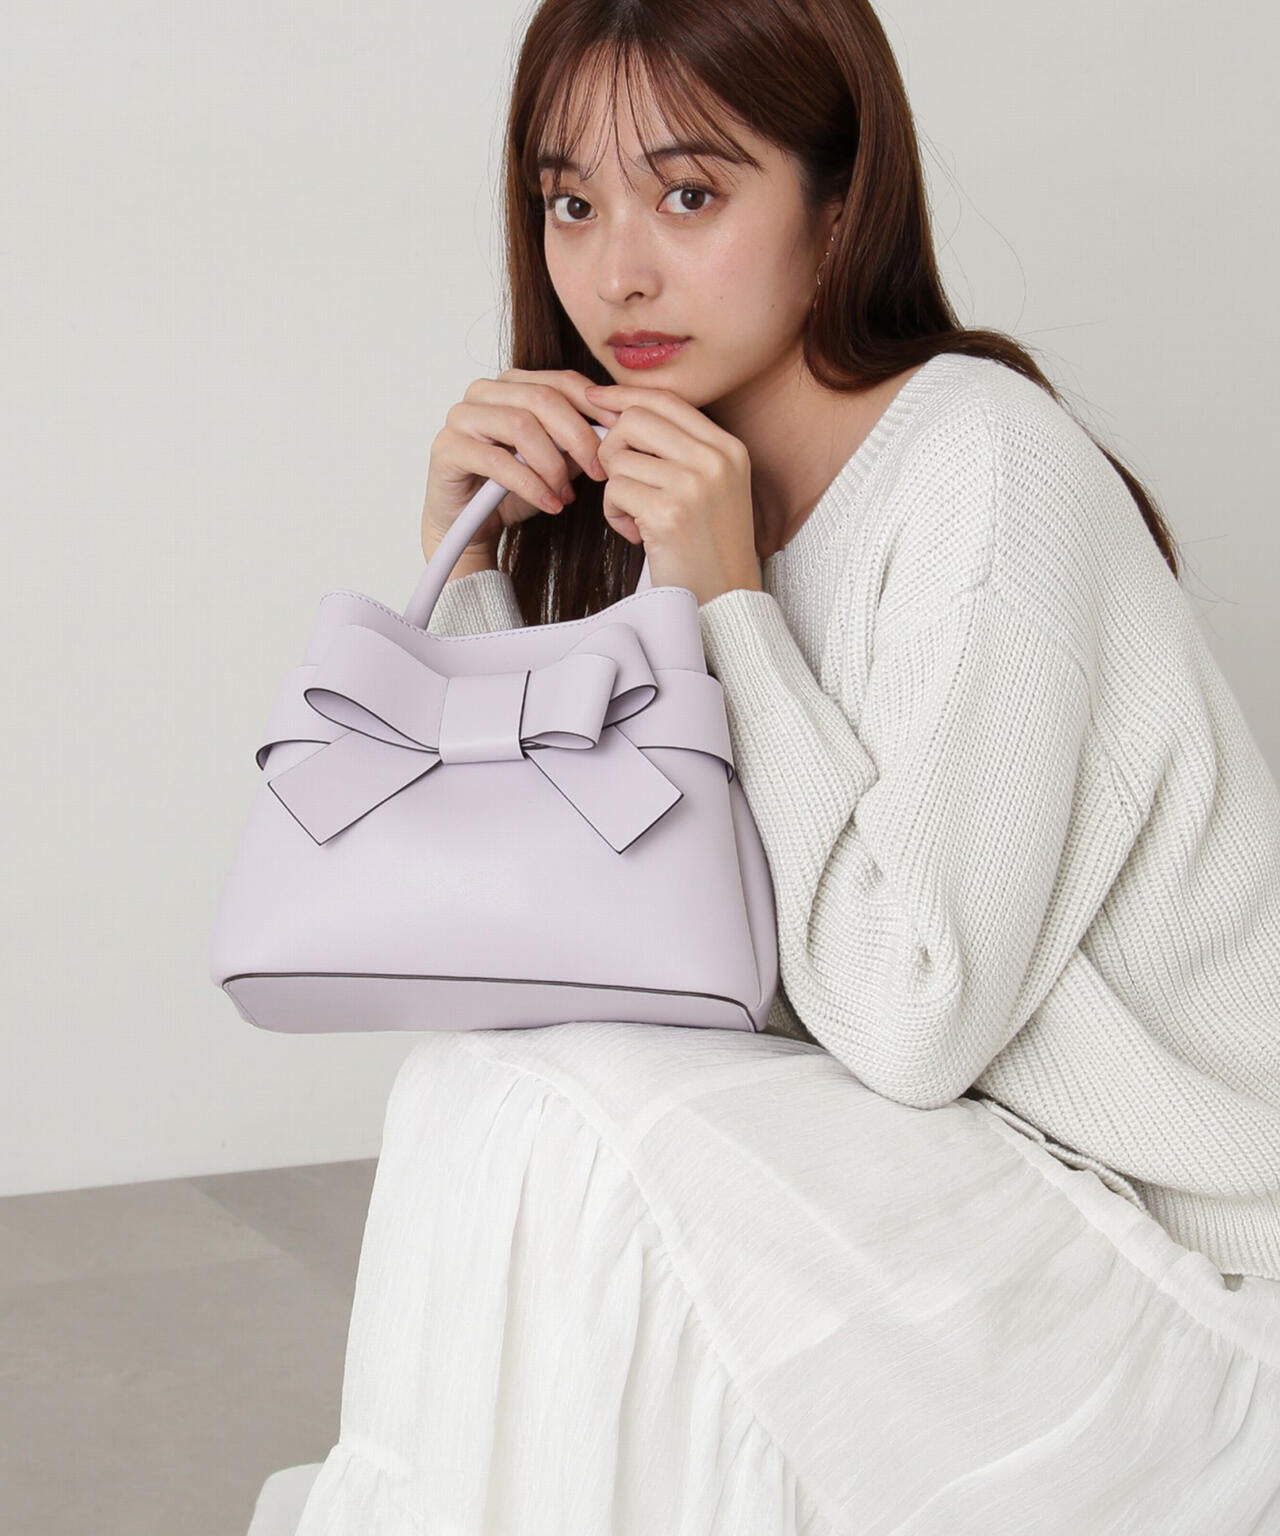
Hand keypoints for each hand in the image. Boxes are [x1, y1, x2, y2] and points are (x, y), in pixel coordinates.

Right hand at [421, 369, 612, 557]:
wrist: (467, 526)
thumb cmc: (510, 490)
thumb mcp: (555, 462)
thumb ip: (577, 441)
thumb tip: (616, 429)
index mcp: (512, 384)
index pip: (561, 381)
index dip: (596, 406)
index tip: (619, 436)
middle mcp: (484, 391)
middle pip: (543, 398)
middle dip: (579, 437)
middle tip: (599, 471)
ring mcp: (461, 416)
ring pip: (521, 425)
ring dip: (552, 465)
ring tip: (567, 494)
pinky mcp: (447, 448)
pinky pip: (498, 460)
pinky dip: (531, 485)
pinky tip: (550, 504)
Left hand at [583, 384, 763, 606]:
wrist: (726, 602)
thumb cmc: (708, 549)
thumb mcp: (710, 488)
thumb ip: (677, 450)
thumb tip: (618, 411)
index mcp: (728, 448)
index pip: (666, 399)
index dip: (624, 396)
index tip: (595, 399)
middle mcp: (715, 459)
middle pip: (635, 419)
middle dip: (612, 447)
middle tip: (620, 480)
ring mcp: (694, 484)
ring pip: (619, 458)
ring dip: (615, 491)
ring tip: (637, 519)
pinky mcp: (668, 512)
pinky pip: (614, 491)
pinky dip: (614, 515)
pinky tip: (637, 535)